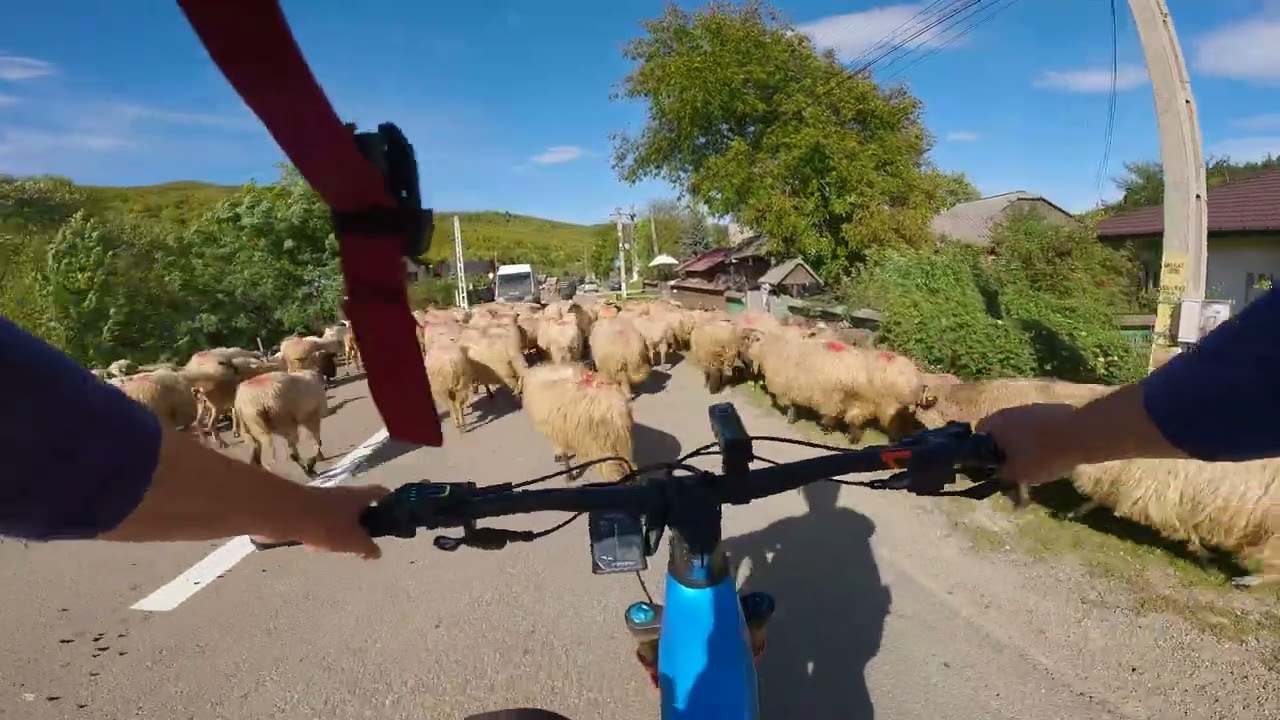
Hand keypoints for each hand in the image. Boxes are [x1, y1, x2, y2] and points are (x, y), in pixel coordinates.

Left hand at [251, 483, 390, 558]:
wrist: (286, 515)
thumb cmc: (327, 525)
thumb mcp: (354, 541)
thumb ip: (368, 548)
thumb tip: (377, 552)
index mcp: (360, 497)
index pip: (382, 494)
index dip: (390, 504)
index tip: (393, 519)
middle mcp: (343, 494)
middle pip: (360, 507)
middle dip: (362, 524)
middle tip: (362, 542)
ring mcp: (323, 500)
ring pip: (339, 516)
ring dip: (340, 531)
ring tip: (336, 548)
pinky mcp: (306, 508)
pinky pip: (321, 521)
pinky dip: (321, 533)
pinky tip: (315, 546)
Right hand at [976, 402, 1081, 488]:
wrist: (1082, 435)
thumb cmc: (1042, 455)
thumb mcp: (1017, 474)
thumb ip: (1002, 475)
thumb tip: (998, 475)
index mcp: (995, 423)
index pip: (978, 435)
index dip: (982, 453)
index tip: (993, 468)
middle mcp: (1009, 411)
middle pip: (1001, 432)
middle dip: (1006, 451)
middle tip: (1016, 470)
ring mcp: (1031, 408)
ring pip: (1021, 429)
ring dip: (1024, 445)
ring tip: (1037, 466)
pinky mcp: (1051, 410)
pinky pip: (1038, 427)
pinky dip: (1041, 439)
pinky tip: (1053, 454)